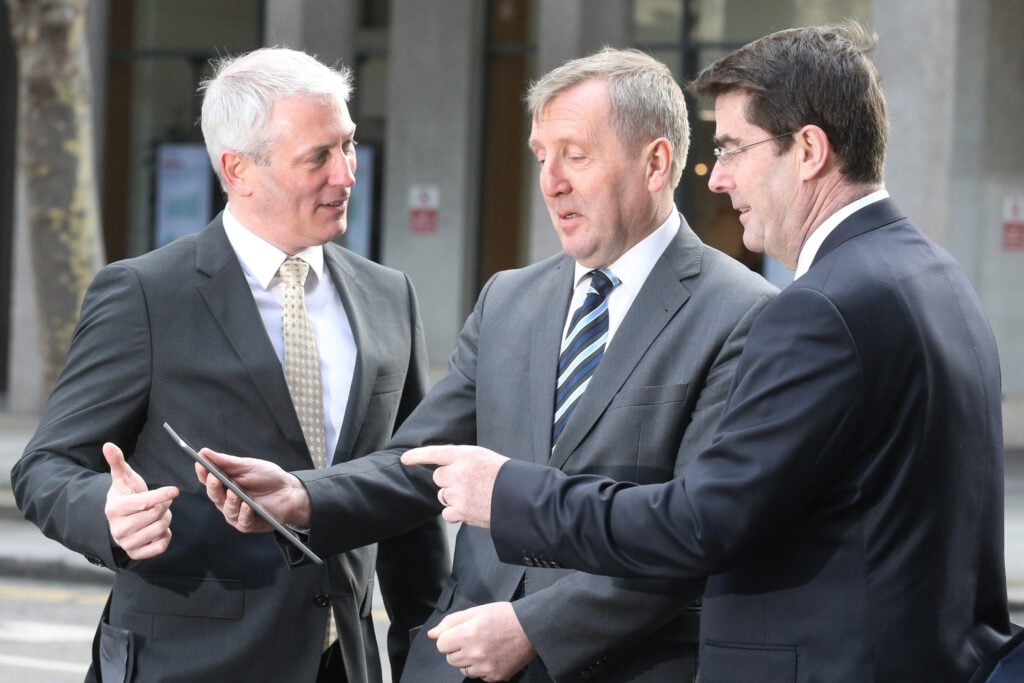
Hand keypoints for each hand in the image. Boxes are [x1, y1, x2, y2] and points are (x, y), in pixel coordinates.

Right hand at [103, 442, 178, 559]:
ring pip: (160, 529)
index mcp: (114, 509)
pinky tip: (159, 528)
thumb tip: (109, 445)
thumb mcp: (122, 478)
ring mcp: (126, 543)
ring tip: (159, 513)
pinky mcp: (135, 554)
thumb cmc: (125, 495)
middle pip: (155, 515)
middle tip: (162, 501)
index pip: (144, 503)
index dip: (161, 495)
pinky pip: (160, 546)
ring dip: (166, 519)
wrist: (120, 519)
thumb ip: (117, 462)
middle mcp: (117, 529)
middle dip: (164, 506)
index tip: (175, 490)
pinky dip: (165, 536)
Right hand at [194, 449, 310, 529]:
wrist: (290, 490)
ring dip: (230, 501)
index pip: (208, 480)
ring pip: (227, 510)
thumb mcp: (247, 466)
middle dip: (214, 487)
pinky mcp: (249, 524)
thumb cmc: (267, 477)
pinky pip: (243, 521)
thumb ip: (225, 462)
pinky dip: (244, 513)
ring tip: (234, 492)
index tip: (200, 464)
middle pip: (215, 496)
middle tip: (215, 478)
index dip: (203, 473)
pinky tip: (247, 505)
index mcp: (224, 485)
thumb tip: (203, 452)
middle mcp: (227, 500)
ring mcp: (237, 513)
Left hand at [401, 445, 508, 526]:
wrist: (520, 498)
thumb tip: (447, 473)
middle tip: (467, 484)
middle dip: (448, 482)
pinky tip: (472, 509)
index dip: (418, 456)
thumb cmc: (505, 478)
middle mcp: (459, 471)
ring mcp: (458, 492)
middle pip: (438, 477)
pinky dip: (456, 513)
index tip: (405, 459)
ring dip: (453, 497)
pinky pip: (447, 512)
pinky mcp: (460, 510)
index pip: (436, 453)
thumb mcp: (485, 459)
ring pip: (443, 495)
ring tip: (475, 497)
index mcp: (467, 455)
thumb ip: (464, 462)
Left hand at [429, 602, 535, 680]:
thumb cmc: (503, 616)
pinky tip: (493, 656)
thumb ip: (451, 622)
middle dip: (458, 649)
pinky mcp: (495, 677)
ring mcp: (485, 668)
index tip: (461, 632)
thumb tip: (432, 634)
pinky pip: (479, 676)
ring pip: (463, 669)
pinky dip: (483, 668)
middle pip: (450, 659)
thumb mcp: (475, 611)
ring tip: (484, 647)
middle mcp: (474, 654)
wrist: (531, 628)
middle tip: (474, 639)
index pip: (441, 644)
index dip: (449, 637)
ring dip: (469, 660)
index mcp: (467, 634)